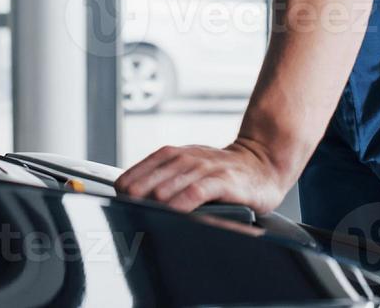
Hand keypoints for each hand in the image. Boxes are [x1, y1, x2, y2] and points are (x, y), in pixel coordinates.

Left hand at [113, 137, 292, 213]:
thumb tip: (130, 202)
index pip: (133, 175)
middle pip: (146, 183)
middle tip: (129, 224)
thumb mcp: (190, 170)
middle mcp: (185, 158)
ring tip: (145, 222)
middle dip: (134, 204)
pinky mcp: (224, 180)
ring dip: (154, 205)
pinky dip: (183, 203)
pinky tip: (174, 214)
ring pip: (168, 187)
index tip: (117, 212)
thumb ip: (164, 182)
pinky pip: (197, 191)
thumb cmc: (222, 173)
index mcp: (171, 156)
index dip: (122, 196)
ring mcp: (204, 168)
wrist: (263, 163)